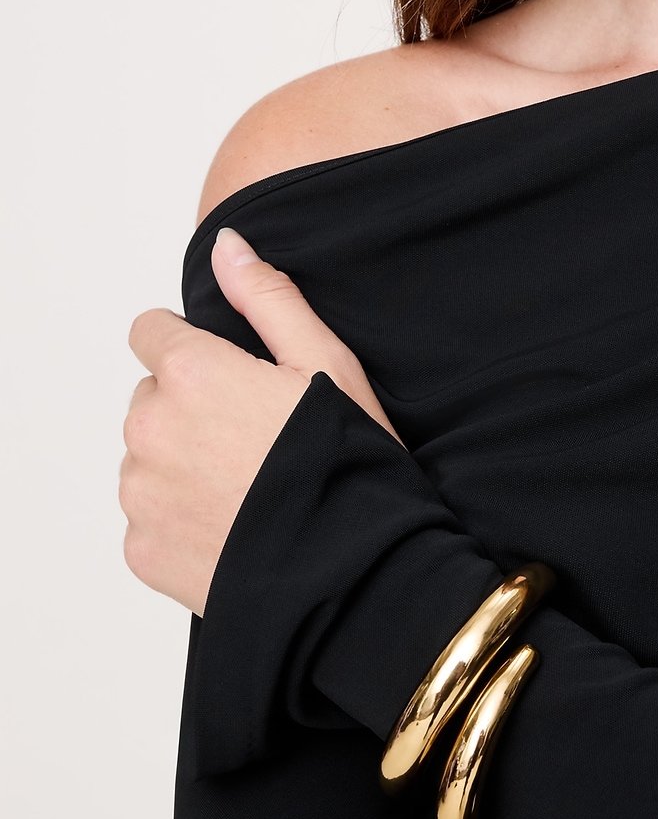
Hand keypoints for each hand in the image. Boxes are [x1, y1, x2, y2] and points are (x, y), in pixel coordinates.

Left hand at [120, 228, 394, 614]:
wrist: (355, 573)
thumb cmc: (350, 463)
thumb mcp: (326, 364)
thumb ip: (267, 298)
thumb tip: (226, 245)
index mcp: (192, 373)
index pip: (150, 332)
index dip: (193, 347)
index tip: (232, 376)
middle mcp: (150, 429)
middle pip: (152, 398)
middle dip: (191, 409)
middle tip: (257, 439)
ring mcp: (141, 494)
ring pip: (147, 458)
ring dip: (183, 464)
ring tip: (251, 488)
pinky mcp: (141, 550)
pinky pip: (150, 518)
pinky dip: (182, 519)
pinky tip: (238, 527)